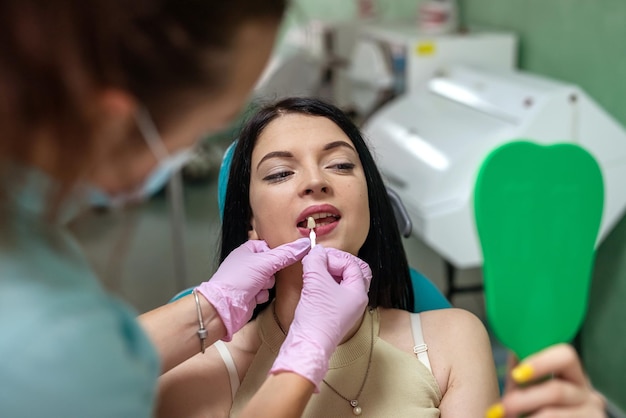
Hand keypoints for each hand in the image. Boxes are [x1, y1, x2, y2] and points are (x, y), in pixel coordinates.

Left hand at [196, 238, 309, 340]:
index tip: (287, 255)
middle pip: (272, 264)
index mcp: (247, 250)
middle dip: (273, 271)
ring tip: (258, 286)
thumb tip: (304, 244)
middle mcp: (247, 264)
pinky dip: (263, 295)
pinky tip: (255, 296)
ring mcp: (248, 280)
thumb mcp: (265, 262)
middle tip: (268, 273)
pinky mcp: (251, 294)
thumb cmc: (237, 280)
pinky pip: (265, 292)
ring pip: (270, 279)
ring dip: (267, 285)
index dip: (277, 251)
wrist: (224, 307)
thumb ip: (286, 254)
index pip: (269, 246)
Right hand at [270, 246, 371, 389]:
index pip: (352, 264)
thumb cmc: (317, 318)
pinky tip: (311, 284)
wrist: (308, 344)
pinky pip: (332, 293)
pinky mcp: (333, 314)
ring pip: (340, 283)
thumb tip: (316, 252)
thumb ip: (316, 261)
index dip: (334, 257)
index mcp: (358, 292)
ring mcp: (345, 308)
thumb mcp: (316, 281)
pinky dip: (323, 284)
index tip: (318, 256)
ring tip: (313, 272)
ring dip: (327, 274)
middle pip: (350, 273)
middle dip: (334, 264)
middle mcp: (355, 301)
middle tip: (319, 261)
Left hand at [486, 344, 605, 417]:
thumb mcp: (527, 388)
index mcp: (572, 375)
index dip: (540, 363)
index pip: (565, 356)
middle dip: (524, 399)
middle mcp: (587, 394)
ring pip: (552, 413)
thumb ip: (522, 369)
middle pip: (556, 391)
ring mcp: (592, 414)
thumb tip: (514, 351)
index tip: (516, 375)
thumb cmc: (535, 409)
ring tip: (506, 417)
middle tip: (503, 407)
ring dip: (527, 416)